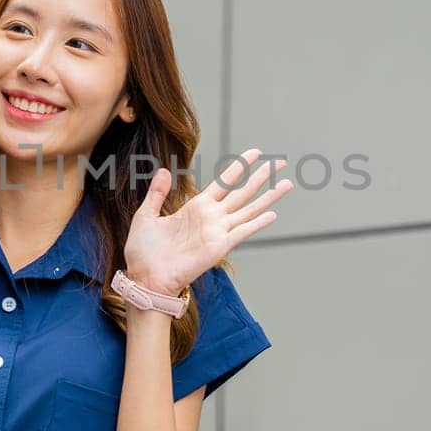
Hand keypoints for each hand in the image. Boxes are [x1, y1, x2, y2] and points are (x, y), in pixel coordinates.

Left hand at [123, 148, 293, 296]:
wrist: (144, 277)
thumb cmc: (143, 252)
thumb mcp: (146, 215)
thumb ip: (157, 193)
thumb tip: (165, 170)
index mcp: (195, 207)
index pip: (224, 182)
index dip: (240, 167)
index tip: (255, 153)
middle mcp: (211, 218)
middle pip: (243, 192)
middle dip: (261, 177)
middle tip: (279, 163)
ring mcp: (217, 232)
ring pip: (248, 209)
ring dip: (268, 197)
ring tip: (287, 184)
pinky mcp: (218, 247)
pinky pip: (242, 231)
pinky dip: (257, 223)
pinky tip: (272, 214)